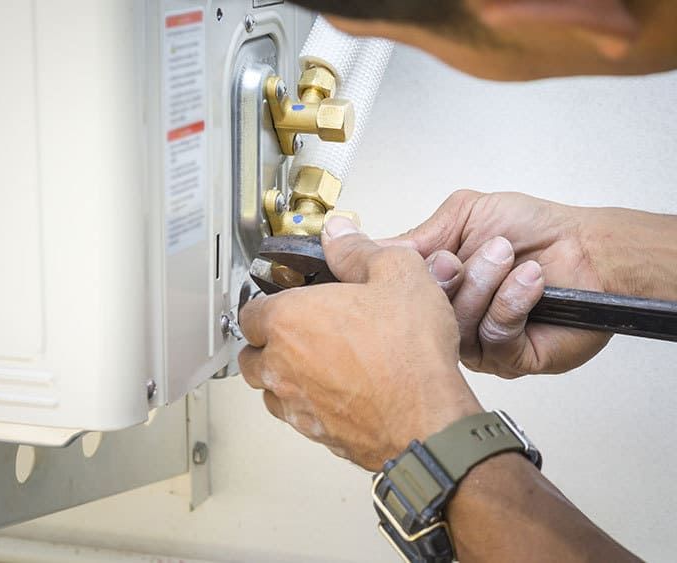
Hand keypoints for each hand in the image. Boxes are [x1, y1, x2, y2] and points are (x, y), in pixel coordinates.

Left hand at [239, 217, 482, 470]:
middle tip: (300, 333)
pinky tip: (338, 393)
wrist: (428, 417)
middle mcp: (282, 365)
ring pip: (270, 391)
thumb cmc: (409, 354)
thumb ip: (358, 250)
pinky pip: (299, 418)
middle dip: (269, 344)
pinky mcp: (317, 434)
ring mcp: (296, 404)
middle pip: (251, 355)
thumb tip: (341, 235)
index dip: (267, 305)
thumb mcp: (396, 274)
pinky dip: (309, 406)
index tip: (285, 302)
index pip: (249, 312)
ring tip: (317, 364)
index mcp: (288, 320)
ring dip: (284, 378)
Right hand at [396, 190, 611, 377]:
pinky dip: (512, 301)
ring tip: (507, 256)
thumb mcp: (466, 215)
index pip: (395, 293)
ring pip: (458, 324)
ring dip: (485, 283)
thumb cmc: (534, 230)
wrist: (589, 248)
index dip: (395, 276)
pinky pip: (495, 337)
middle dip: (444, 278)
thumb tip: (369, 246)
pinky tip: (530, 280)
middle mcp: (452, 320)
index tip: (403, 257)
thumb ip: (419, 235)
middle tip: (462, 256)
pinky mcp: (512, 359)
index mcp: (436, 288)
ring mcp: (480, 344)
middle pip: (419, 313)